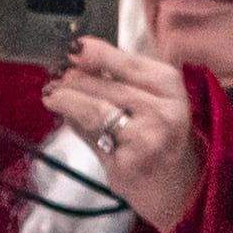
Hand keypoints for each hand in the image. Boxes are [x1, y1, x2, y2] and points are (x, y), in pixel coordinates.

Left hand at [48, 39, 207, 232]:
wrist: (180, 184)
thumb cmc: (164, 134)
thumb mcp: (156, 97)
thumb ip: (122, 78)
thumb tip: (77, 58)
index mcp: (170, 86)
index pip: (126, 62)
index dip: (95, 53)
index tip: (73, 48)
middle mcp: (161, 111)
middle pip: (104, 85)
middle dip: (73, 79)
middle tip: (58, 79)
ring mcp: (143, 140)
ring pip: (93, 110)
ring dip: (65, 100)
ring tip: (52, 96)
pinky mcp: (125, 165)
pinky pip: (90, 137)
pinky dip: (73, 124)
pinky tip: (66, 118)